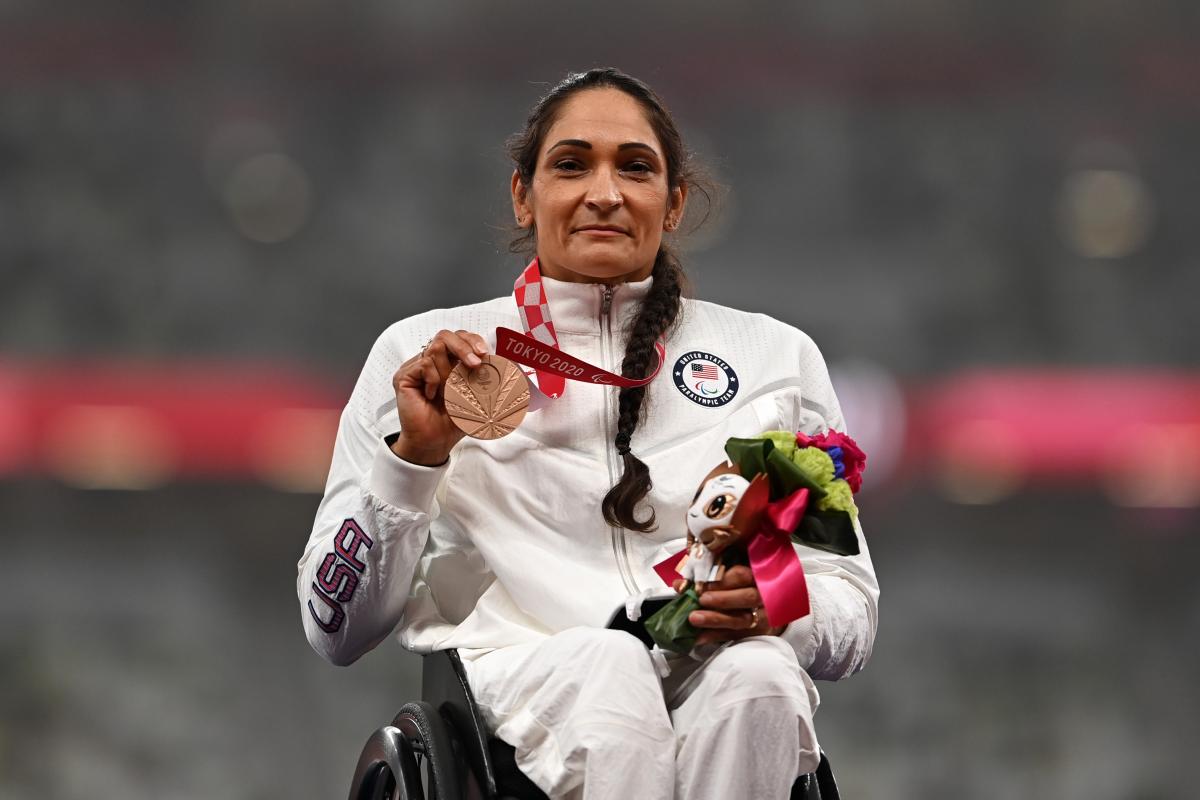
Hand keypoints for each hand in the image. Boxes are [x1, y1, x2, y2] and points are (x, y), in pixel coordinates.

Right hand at [390, 329, 489, 465]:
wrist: (434, 442)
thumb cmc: (451, 422)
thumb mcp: (476, 397)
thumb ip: (485, 379)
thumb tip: (506, 363)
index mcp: (448, 362)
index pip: (459, 338)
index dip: (472, 340)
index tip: (484, 353)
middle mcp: (430, 361)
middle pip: (445, 335)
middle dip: (463, 347)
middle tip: (475, 363)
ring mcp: (416, 367)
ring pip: (435, 349)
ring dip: (448, 371)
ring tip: (448, 392)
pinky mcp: (404, 376)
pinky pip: (423, 364)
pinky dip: (434, 380)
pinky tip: (432, 396)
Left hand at [687, 565, 783, 644]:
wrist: (762, 602)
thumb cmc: (741, 582)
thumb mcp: (727, 571)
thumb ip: (705, 575)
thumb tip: (681, 584)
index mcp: (756, 574)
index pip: (743, 575)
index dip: (722, 580)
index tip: (704, 583)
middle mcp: (764, 594)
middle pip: (748, 597)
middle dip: (723, 599)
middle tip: (702, 599)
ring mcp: (763, 615)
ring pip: (743, 619)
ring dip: (717, 619)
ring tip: (695, 618)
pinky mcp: (758, 632)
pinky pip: (737, 635)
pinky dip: (716, 636)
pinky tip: (700, 637)